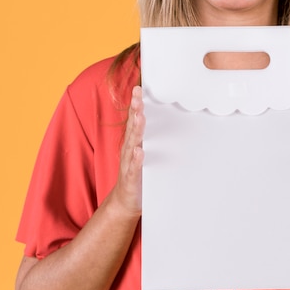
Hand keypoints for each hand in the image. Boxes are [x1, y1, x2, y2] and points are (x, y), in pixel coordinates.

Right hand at [111, 85, 143, 217]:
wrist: (127, 201)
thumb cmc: (138, 174)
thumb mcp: (144, 151)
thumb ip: (150, 136)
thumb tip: (163, 118)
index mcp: (134, 141)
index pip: (134, 119)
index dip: (136, 103)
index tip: (138, 88)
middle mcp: (129, 149)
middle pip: (132, 126)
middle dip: (135, 110)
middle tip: (138, 96)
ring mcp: (129, 163)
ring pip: (132, 144)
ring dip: (136, 130)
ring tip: (139, 117)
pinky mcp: (131, 178)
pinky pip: (134, 167)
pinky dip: (136, 159)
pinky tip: (139, 151)